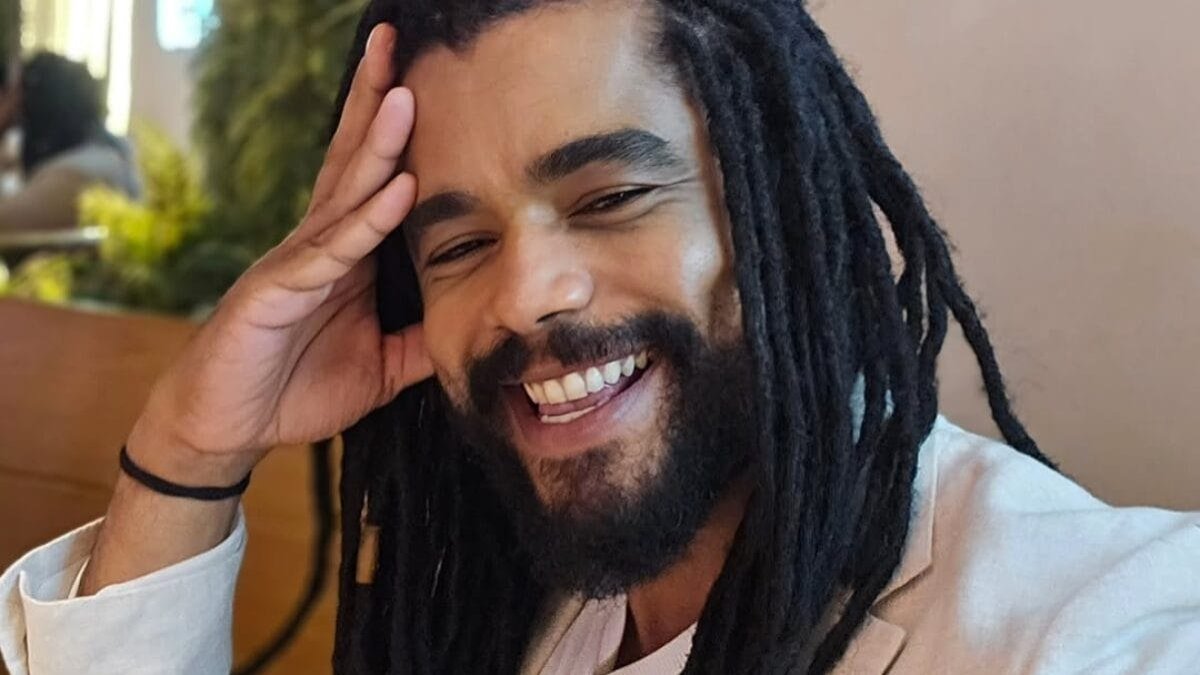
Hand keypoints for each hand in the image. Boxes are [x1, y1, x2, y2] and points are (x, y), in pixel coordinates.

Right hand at [129, 23, 430, 484]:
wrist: (231, 428)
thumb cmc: (297, 388)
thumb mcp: (381, 367)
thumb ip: (421, 344)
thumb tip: (475, 330)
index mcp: (346, 256)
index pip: (376, 180)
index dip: (398, 133)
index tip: (429, 82)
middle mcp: (321, 245)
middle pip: (354, 161)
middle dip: (376, 101)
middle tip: (398, 43)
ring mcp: (296, 262)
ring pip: (343, 193)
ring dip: (375, 144)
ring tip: (404, 94)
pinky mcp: (277, 291)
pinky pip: (330, 251)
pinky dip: (366, 220)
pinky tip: (397, 188)